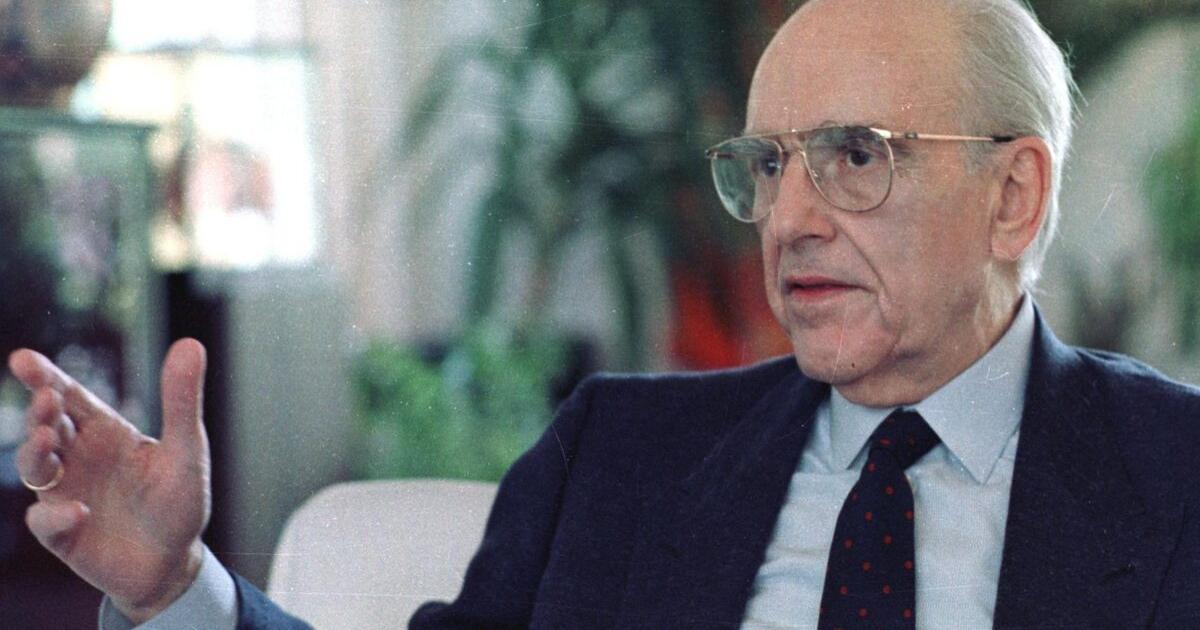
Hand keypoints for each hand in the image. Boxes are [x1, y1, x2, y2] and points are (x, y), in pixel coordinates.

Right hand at [9, 339, 211, 623]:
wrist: (173, 562)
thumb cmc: (178, 502)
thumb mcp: (187, 450)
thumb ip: (181, 401)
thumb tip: (190, 343)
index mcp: (106, 433)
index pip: (70, 397)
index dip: (46, 378)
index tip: (23, 360)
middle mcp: (78, 459)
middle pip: (47, 427)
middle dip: (40, 412)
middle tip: (48, 400)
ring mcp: (65, 495)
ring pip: (34, 468)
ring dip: (35, 454)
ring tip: (49, 441)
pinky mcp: (62, 534)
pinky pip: (45, 522)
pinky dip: (55, 516)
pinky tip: (79, 513)